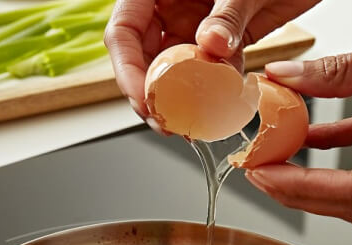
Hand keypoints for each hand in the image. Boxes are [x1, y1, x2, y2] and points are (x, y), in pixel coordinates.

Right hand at [104, 0, 320, 121]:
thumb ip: (227, 14)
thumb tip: (210, 45)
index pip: (124, 30)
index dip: (128, 68)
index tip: (144, 99)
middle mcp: (170, 7)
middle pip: (142, 57)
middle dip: (151, 94)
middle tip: (167, 122)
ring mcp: (194, 25)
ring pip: (172, 70)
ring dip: (179, 100)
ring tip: (190, 125)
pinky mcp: (219, 41)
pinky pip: (206, 72)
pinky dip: (211, 93)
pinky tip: (218, 111)